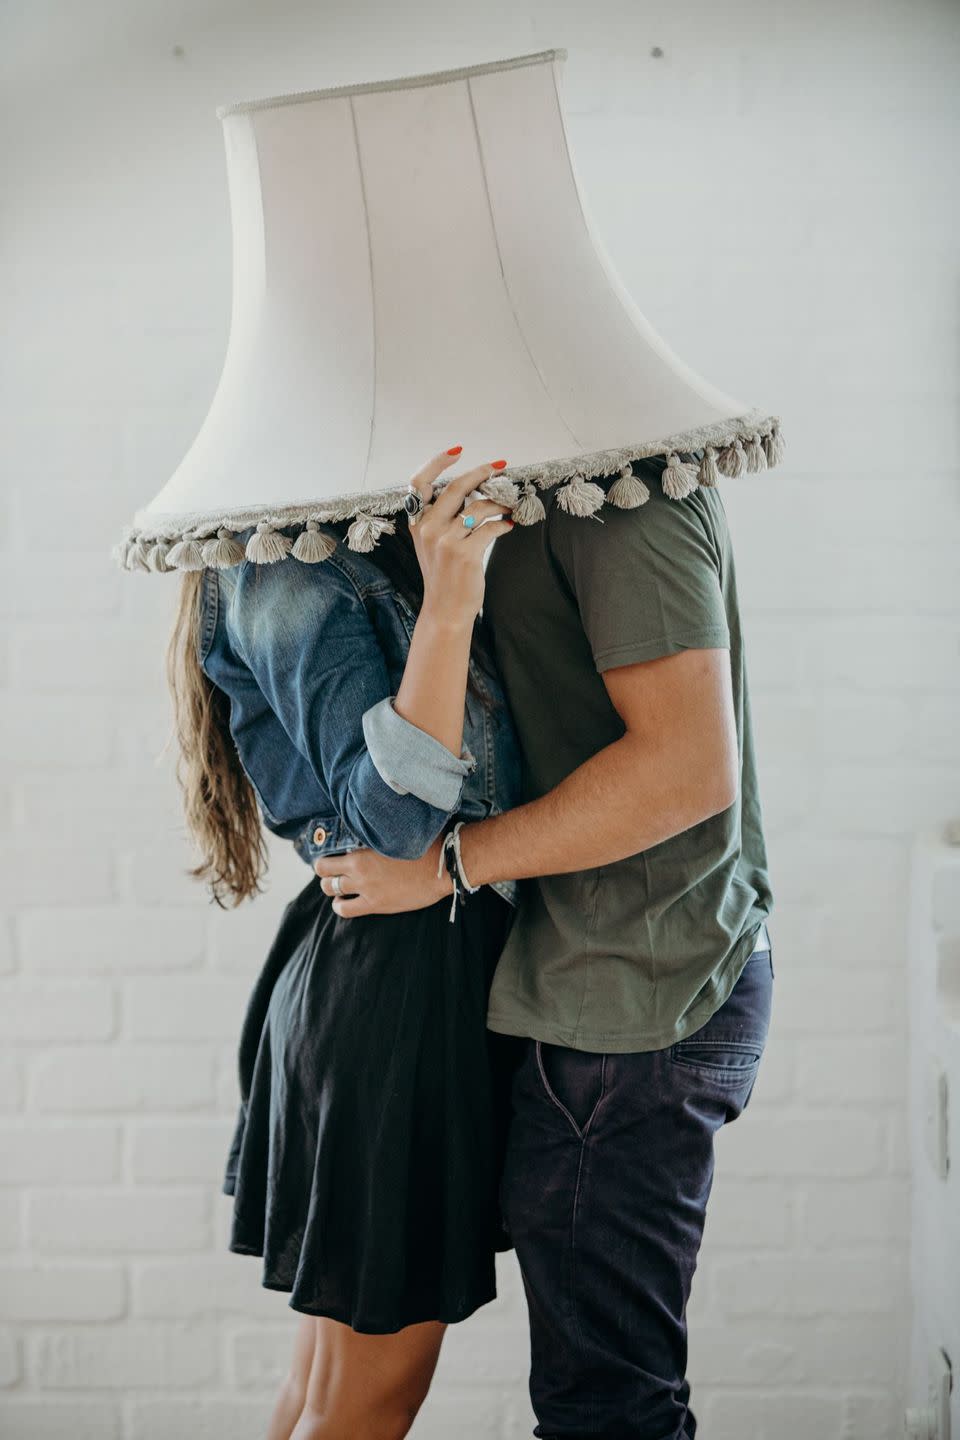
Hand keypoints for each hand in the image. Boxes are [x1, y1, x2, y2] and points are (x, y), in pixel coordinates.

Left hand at [314, 842, 453, 917]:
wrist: (441, 867)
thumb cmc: (423, 845)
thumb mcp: (393, 836)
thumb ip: (374, 837)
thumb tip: (364, 831)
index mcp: (361, 852)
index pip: (325, 859)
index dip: (324, 860)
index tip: (330, 859)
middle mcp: (359, 871)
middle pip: (325, 875)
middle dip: (326, 874)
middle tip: (333, 874)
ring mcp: (366, 889)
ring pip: (332, 892)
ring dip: (332, 890)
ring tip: (338, 889)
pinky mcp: (376, 904)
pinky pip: (346, 910)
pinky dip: (341, 906)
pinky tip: (346, 903)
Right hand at [406, 449, 514, 624]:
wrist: (445, 610)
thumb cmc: (442, 576)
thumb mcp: (431, 544)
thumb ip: (441, 517)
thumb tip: (471, 490)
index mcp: (417, 523)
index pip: (419, 482)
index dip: (437, 462)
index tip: (458, 451)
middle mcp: (428, 529)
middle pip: (457, 487)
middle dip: (482, 473)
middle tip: (499, 468)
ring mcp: (445, 541)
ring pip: (478, 507)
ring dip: (498, 502)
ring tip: (508, 505)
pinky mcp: (464, 554)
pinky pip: (490, 528)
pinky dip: (503, 524)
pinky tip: (508, 525)